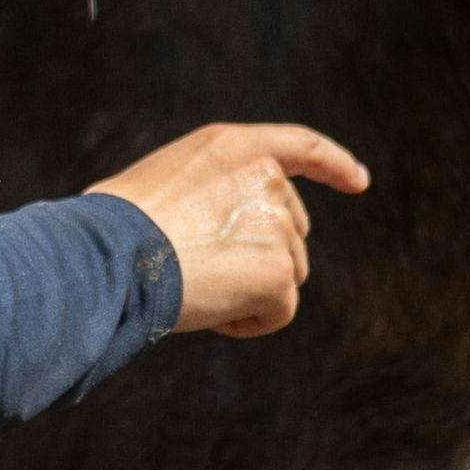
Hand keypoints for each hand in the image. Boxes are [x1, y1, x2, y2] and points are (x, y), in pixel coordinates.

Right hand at [102, 123, 371, 337]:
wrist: (109, 258)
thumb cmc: (113, 230)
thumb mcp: (166, 186)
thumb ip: (213, 194)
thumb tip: (228, 238)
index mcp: (233, 147)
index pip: (302, 147)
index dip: (335, 164)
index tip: (359, 182)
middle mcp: (265, 178)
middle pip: (291, 232)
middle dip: (261, 257)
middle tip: (201, 269)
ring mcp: (278, 224)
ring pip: (284, 275)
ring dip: (247, 290)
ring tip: (195, 283)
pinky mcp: (280, 273)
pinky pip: (277, 311)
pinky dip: (247, 322)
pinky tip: (207, 308)